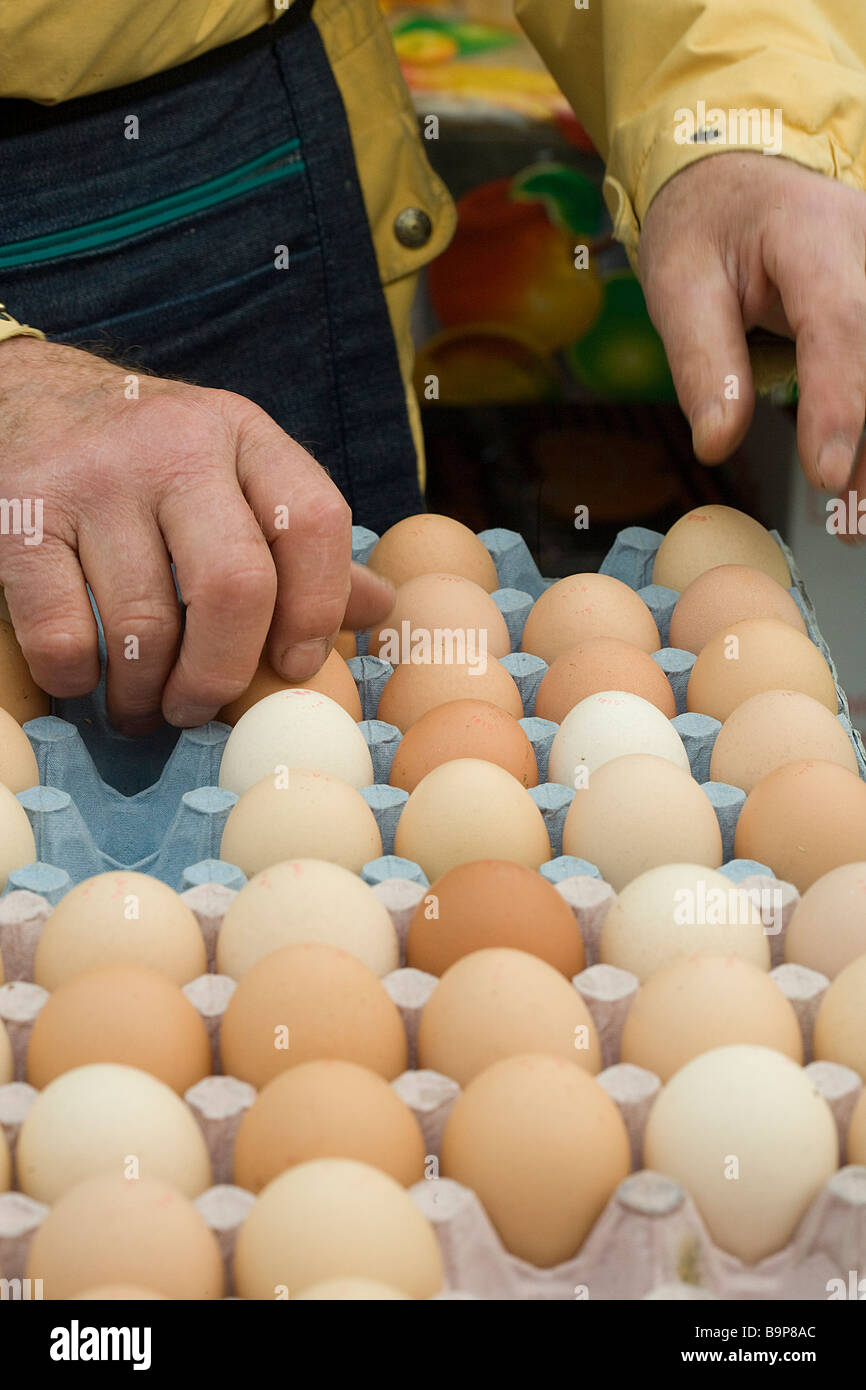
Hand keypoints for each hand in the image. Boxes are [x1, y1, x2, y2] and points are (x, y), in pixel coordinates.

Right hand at [0, 338, 393, 732]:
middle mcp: (176, 446)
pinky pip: (62, 632)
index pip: (316, 523)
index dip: (317, 611)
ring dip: (145, 694)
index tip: (291, 666)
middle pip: (236, 586)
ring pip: (146, 623)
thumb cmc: (149, 459)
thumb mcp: (234, 472)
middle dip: (223, 674)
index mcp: (244, 436)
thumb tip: (378, 607)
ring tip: (141, 707)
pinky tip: (82, 679)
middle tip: (199, 708)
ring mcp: (94, 477)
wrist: (25, 393)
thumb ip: (301, 542)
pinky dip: (76, 679)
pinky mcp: (20, 512)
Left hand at [639, 151, 865, 492]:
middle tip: (854, 521)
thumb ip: (702, 361)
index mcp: (812, 233)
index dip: (841, 404)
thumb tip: (716, 442)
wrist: (739, 176)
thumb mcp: (678, 282)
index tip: (828, 474)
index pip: (840, 322)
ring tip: (860, 519)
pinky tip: (862, 482)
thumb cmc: (705, 226)